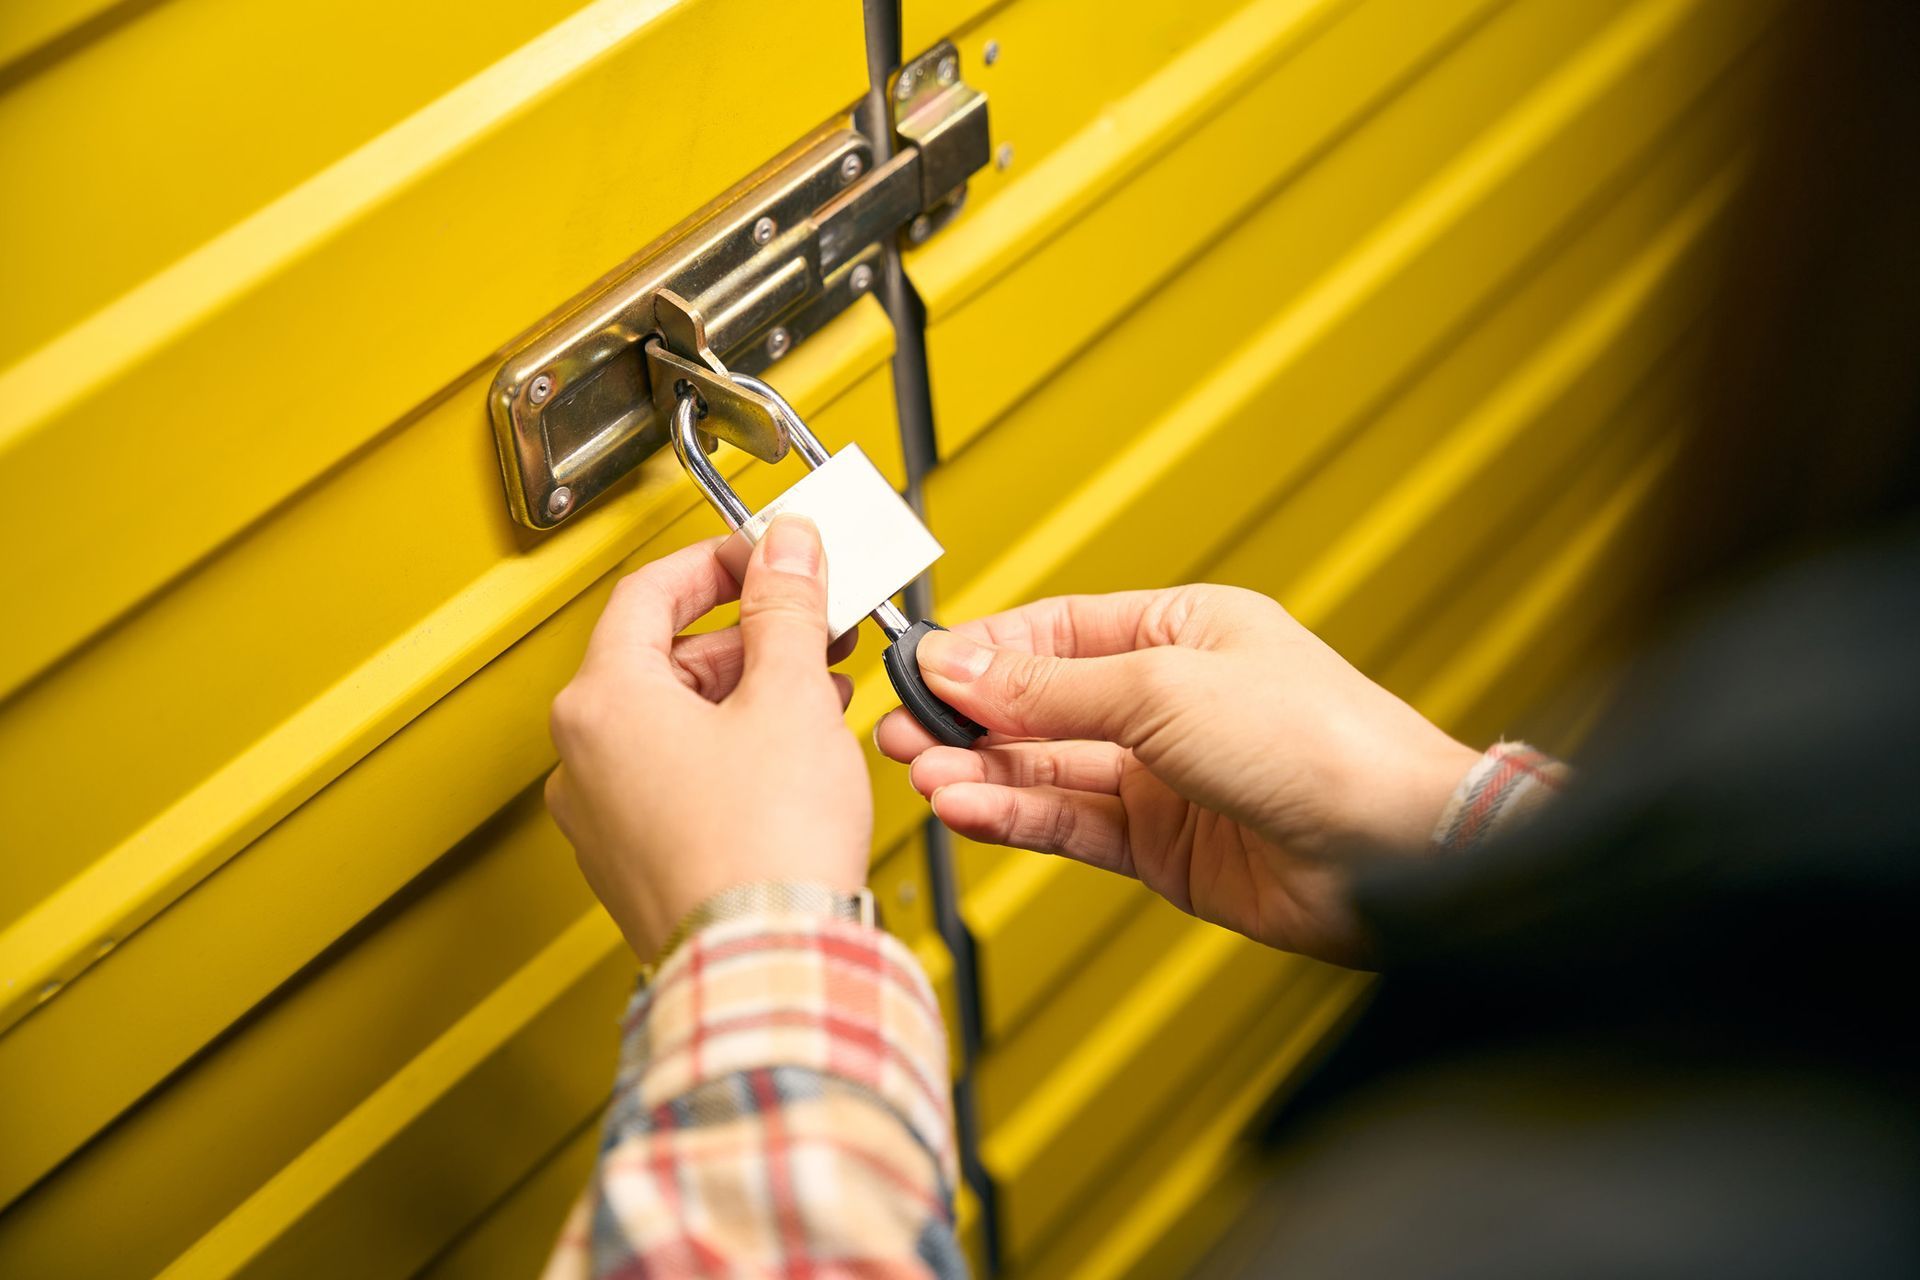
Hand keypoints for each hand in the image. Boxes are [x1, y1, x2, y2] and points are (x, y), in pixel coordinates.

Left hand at [546, 518, 871, 959]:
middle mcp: (583, 759)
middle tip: (813, 629)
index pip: (649, 591)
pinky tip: (793, 759)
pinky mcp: (636, 865)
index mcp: (601, 703)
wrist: (768, 968)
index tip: (771, 559)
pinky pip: (677, 781)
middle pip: (663, 659)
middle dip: (749, 637)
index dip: (721, 562)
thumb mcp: (789, 697)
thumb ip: (785, 607)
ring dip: (748, 696)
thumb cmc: (765, 849)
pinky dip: (733, 753)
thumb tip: (785, 546)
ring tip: (819, 694)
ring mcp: (603, 819)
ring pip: (673, 723)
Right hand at [875, 586, 1478, 966]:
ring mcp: (1163, 776)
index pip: (1054, 631)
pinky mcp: (1161, 847)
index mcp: (1182, 630)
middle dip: (967, 717)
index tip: (919, 667)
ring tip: (922, 773)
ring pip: (1046, 769)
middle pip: (1040, 704)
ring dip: (981, 771)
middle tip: (898, 728)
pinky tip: (969, 808)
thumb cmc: (1320, 741)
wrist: (1393, 850)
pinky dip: (1016, 816)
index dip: (984, 650)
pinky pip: (1069, 823)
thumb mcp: (1162, 688)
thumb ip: (1050, 685)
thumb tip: (959, 660)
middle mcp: (1168, 701)